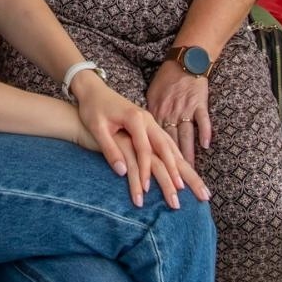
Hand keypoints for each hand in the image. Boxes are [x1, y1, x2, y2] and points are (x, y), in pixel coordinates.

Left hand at [72, 76, 209, 209]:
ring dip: (180, 164)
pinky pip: (166, 141)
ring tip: (188, 185)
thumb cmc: (92, 109)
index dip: (145, 169)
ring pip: (169, 144)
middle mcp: (147, 119)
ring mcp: (150, 121)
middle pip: (165, 147)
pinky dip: (175, 156)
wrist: (94, 90)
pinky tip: (182, 168)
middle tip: (182, 191)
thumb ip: (109, 149)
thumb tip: (122, 173)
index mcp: (134, 118)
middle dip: (174, 170)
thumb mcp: (97, 128)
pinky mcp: (149, 124)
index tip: (145, 189)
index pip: (144, 149)